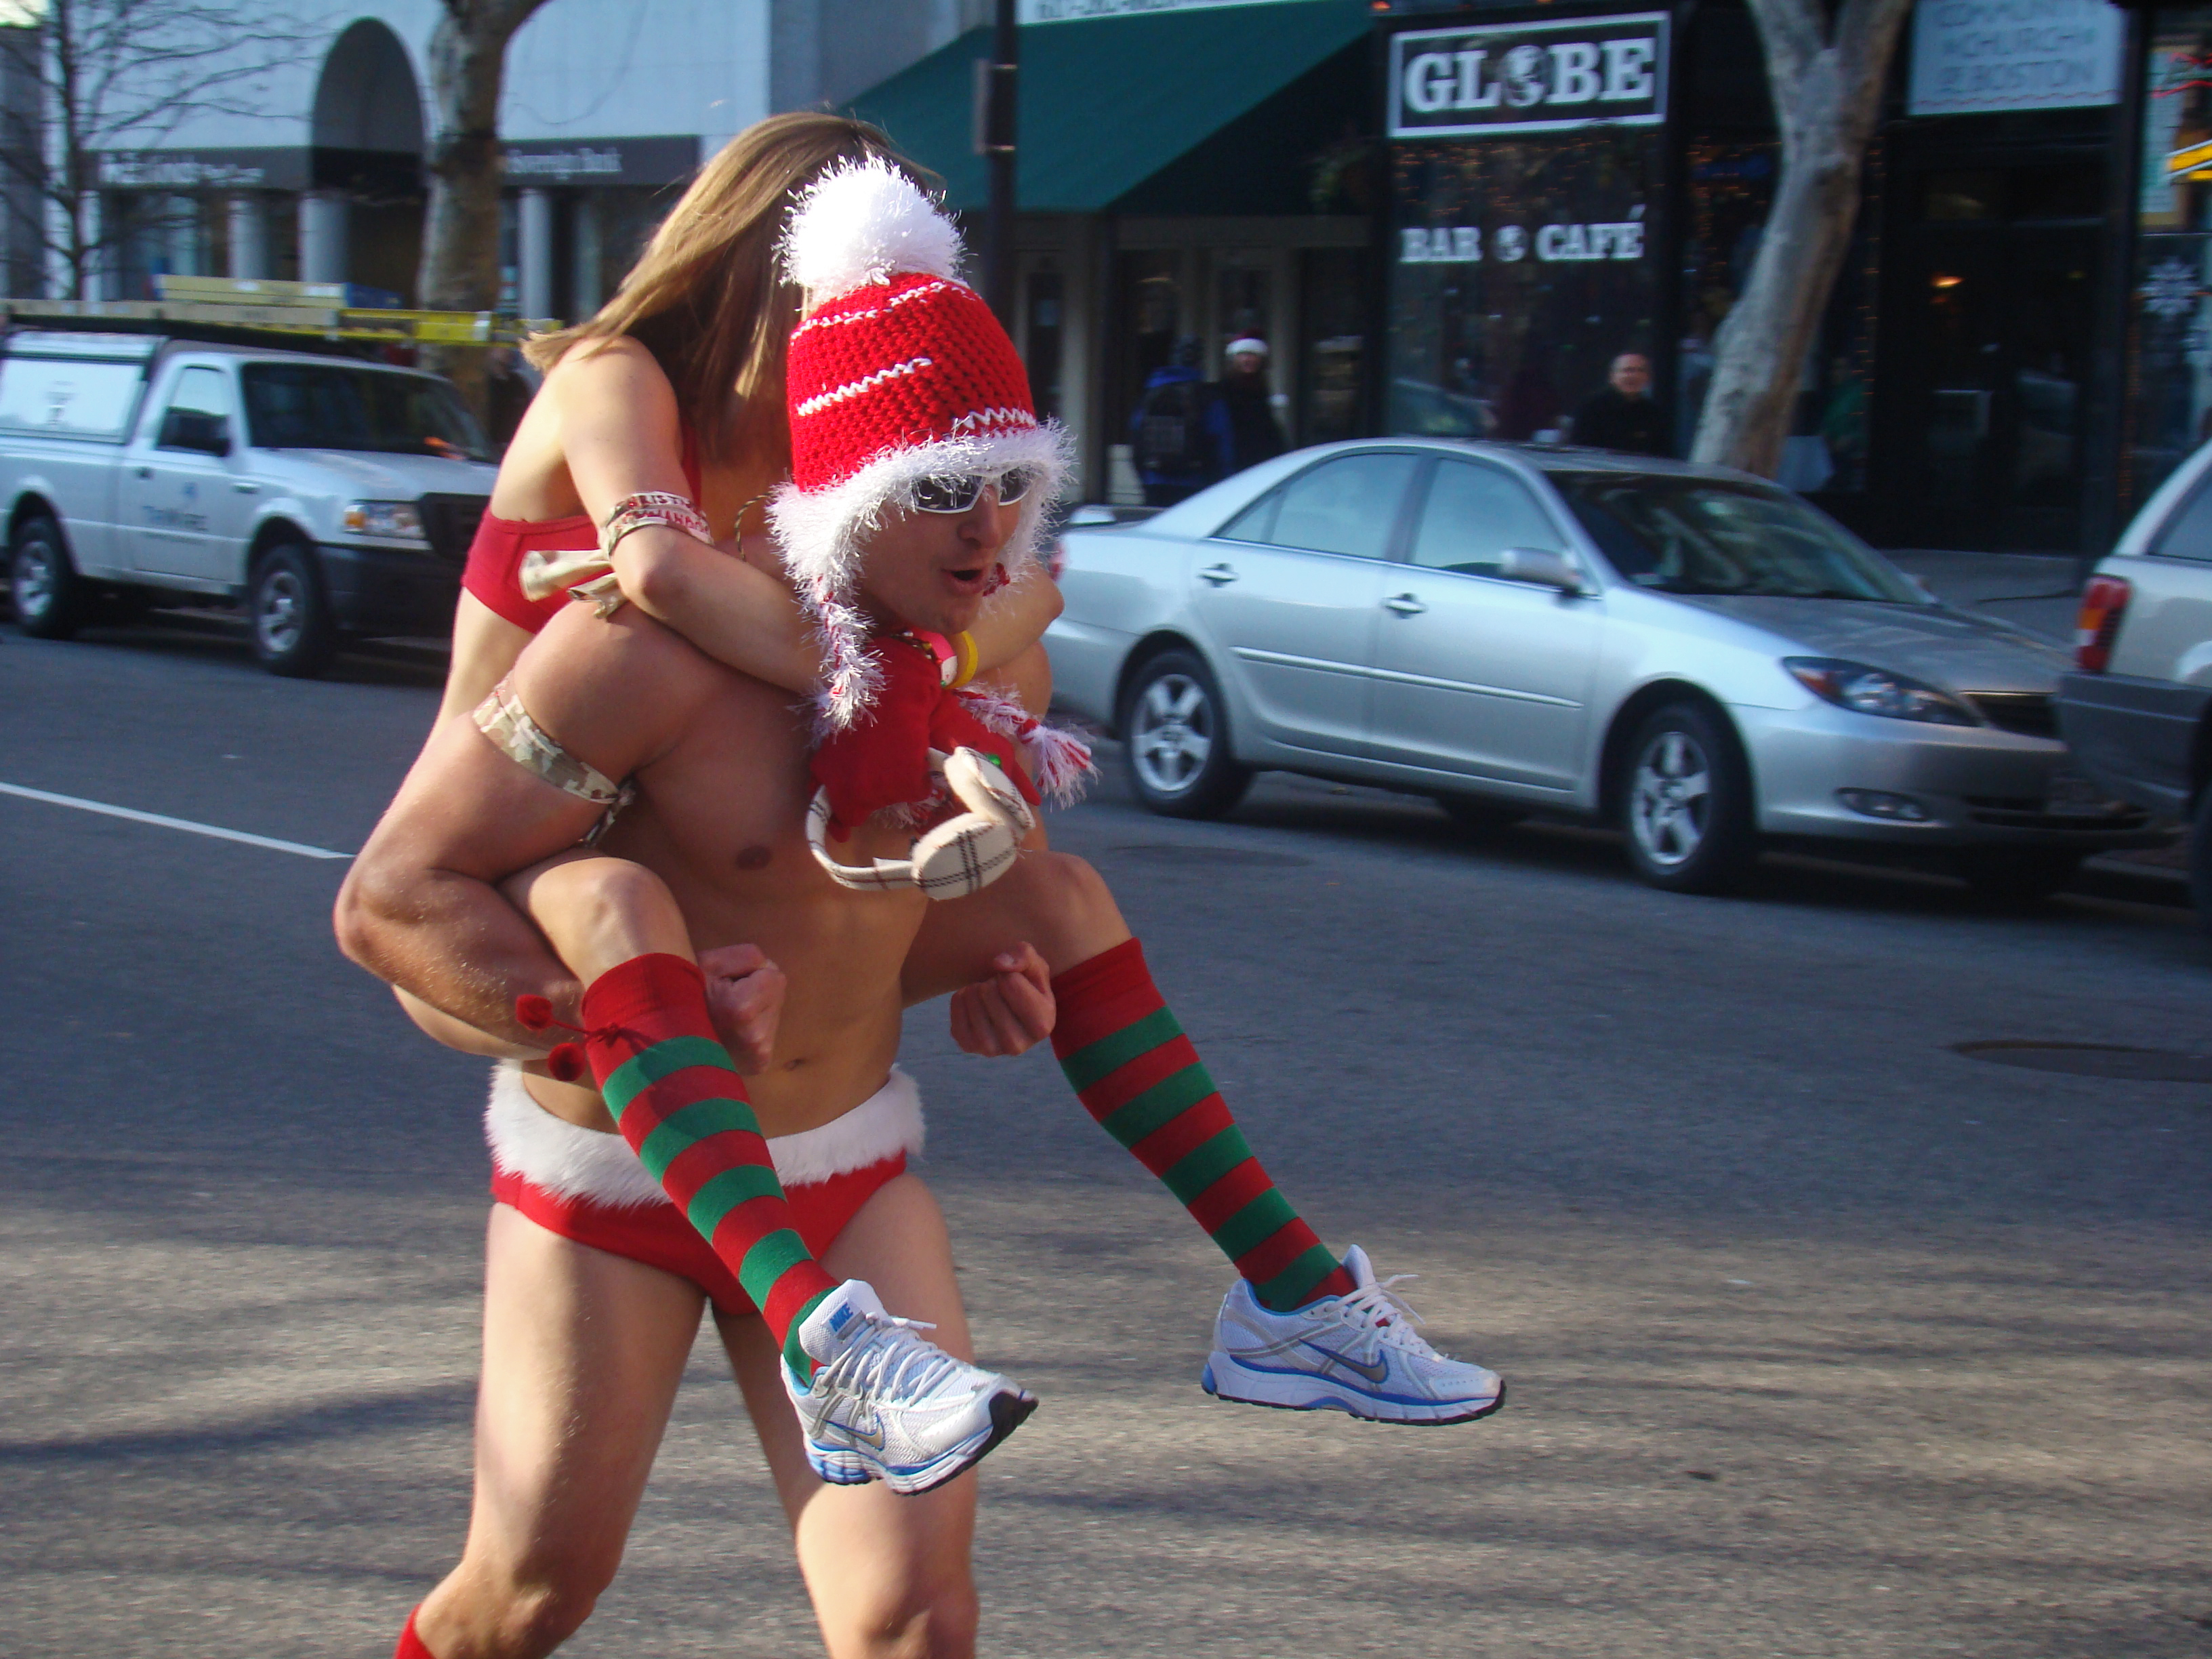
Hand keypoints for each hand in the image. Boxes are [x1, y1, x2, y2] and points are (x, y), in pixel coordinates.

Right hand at [700, 943, 785, 1072]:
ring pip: (775, 1009)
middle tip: (726, 1002)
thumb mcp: (709, 962)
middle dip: (756, 989)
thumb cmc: (687, 997)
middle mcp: (756, 1038)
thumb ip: (747, 956)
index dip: (750, 974)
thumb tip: (771, 970)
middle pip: (778, 991)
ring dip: (756, 1007)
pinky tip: (733, 1031)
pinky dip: (754, 1025)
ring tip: (727, 1017)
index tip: (725, 987)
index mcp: (742, 1010)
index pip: (774, 975)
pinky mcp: (760, 1064)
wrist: (670, 1044)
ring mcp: (759, 1054)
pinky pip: (770, 1029)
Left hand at [947, 943, 1054, 1056]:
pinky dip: (959, 999)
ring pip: (972, 1003)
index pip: (1010, 983)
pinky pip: (956, 1011)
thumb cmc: (1025, 982)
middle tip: (997, 988)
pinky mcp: (969, 1046)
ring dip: (975, 989)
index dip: (1008, 973)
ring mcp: (992, 1050)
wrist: (1007, 1004)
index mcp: (1042, 1025)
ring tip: (985, 992)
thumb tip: (998, 963)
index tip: (1013, 980)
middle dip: (991, 981)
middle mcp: (1018, 1045)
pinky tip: (972, 1000)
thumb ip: (1023, 955)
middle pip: (988, 992)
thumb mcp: (1033, 964)